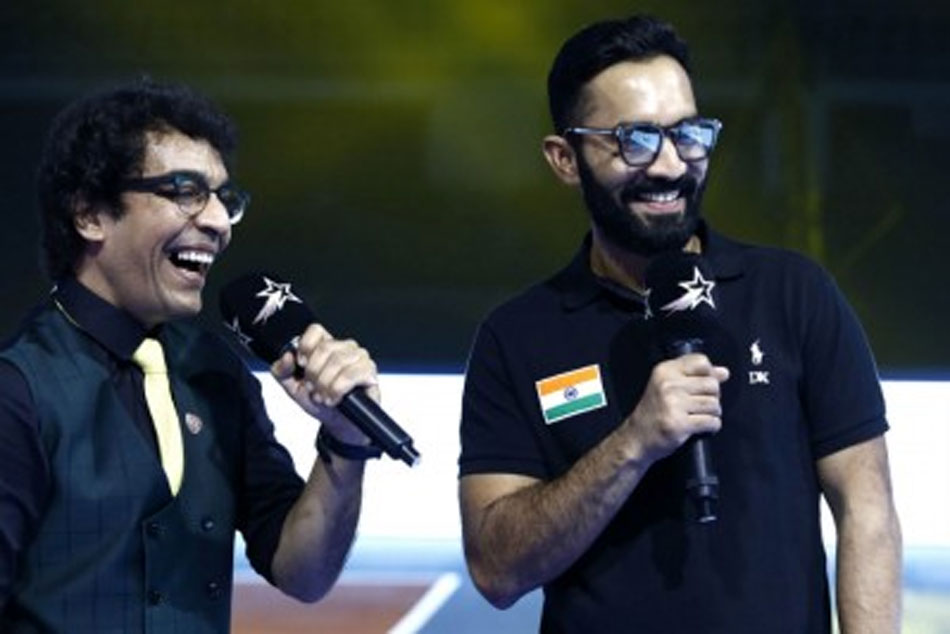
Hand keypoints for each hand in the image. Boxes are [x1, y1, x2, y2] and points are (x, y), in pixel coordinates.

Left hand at [270, 323, 379, 444]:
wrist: (339, 424)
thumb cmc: (320, 401)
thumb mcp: (294, 387)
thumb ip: (282, 371)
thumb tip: (287, 356)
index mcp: (327, 346)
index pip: (316, 330)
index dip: (305, 347)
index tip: (302, 365)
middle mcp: (345, 348)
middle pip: (325, 348)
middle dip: (313, 373)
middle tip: (313, 388)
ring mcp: (360, 358)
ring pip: (338, 361)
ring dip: (325, 384)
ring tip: (323, 397)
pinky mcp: (369, 372)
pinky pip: (351, 374)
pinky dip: (338, 389)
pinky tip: (334, 399)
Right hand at [626, 353, 728, 462]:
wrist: (636, 438)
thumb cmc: (653, 413)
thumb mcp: (667, 386)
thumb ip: (695, 376)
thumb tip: (723, 372)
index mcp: (665, 371)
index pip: (701, 362)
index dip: (709, 374)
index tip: (703, 385)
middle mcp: (668, 385)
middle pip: (712, 384)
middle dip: (713, 397)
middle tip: (701, 405)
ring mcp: (673, 404)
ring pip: (714, 404)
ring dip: (712, 414)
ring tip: (699, 417)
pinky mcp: (679, 424)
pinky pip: (711, 422)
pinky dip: (712, 426)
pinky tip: (701, 427)